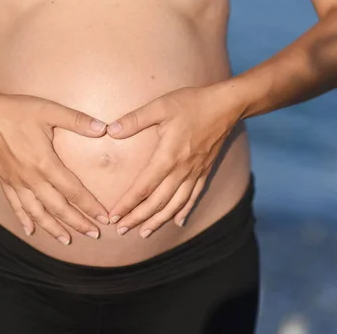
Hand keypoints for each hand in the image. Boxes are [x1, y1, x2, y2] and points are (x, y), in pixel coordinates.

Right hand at [0, 91, 109, 244]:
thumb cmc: (17, 111)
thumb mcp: (50, 110)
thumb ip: (77, 120)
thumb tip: (104, 128)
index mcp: (45, 163)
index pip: (73, 191)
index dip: (90, 206)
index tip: (104, 218)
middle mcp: (31, 178)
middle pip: (58, 208)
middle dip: (77, 223)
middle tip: (94, 234)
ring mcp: (16, 182)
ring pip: (37, 213)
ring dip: (53, 228)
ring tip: (66, 241)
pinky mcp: (5, 181)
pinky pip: (15, 206)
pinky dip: (24, 220)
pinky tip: (31, 231)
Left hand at [106, 86, 240, 237]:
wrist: (226, 105)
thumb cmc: (191, 103)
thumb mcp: (160, 106)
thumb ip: (135, 119)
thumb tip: (110, 130)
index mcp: (168, 156)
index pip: (143, 187)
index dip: (127, 203)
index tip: (114, 216)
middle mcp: (182, 170)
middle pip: (157, 201)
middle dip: (138, 218)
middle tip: (122, 230)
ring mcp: (195, 172)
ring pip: (175, 204)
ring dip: (158, 220)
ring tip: (144, 233)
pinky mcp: (204, 171)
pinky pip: (193, 197)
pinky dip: (184, 211)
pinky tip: (177, 222)